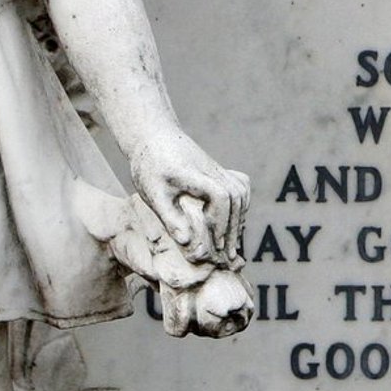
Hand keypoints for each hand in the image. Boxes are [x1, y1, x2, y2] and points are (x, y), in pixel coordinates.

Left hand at [129, 126, 250, 265]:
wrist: (154, 136)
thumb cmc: (149, 166)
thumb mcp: (152, 194)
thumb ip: (170, 217)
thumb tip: (188, 242)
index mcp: (195, 175)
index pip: (221, 197)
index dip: (221, 222)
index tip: (216, 245)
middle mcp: (213, 170)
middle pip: (236, 198)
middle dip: (233, 227)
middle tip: (226, 255)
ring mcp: (218, 168)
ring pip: (240, 193)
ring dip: (238, 219)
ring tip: (230, 243)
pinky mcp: (219, 170)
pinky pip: (240, 186)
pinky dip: (240, 205)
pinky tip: (232, 221)